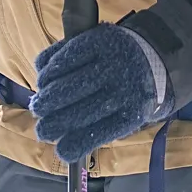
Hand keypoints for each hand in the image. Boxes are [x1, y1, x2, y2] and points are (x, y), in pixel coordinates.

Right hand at [31, 23, 168, 161]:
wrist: (153, 53)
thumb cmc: (134, 91)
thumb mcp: (129, 113)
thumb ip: (103, 126)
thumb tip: (66, 144)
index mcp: (133, 111)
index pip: (99, 133)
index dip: (76, 144)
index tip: (61, 151)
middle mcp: (121, 87)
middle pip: (79, 110)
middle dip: (54, 123)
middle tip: (42, 130)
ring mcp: (109, 61)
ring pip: (68, 83)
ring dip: (47, 97)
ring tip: (38, 106)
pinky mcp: (97, 39)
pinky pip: (66, 55)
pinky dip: (49, 68)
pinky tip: (43, 79)